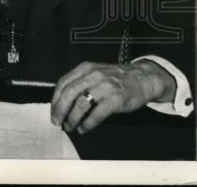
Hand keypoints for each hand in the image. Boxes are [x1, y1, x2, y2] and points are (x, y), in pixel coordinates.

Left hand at [51, 60, 176, 133]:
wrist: (143, 78)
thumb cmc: (117, 78)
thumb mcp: (95, 73)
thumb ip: (80, 82)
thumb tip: (62, 101)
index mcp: (85, 68)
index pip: (63, 83)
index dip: (55, 99)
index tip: (53, 110)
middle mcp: (94, 75)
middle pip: (69, 93)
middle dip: (60, 110)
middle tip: (57, 121)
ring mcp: (105, 87)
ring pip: (81, 104)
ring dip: (72, 118)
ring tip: (70, 126)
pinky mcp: (116, 99)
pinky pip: (97, 113)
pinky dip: (88, 123)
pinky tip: (84, 128)